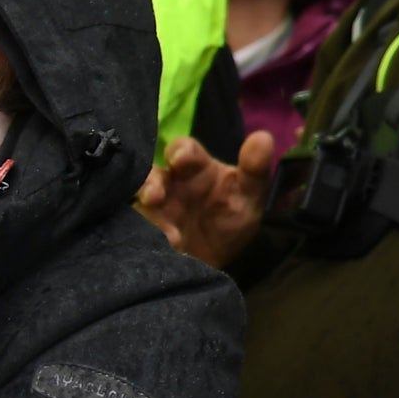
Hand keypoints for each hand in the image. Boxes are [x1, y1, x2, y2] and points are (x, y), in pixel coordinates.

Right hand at [137, 130, 274, 268]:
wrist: (220, 261)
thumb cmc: (232, 218)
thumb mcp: (249, 195)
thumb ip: (255, 169)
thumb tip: (263, 136)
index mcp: (196, 168)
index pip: (183, 150)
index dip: (180, 151)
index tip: (180, 159)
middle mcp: (169, 185)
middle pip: (152, 174)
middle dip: (150, 182)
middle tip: (155, 196)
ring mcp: (153, 211)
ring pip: (139, 204)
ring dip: (146, 218)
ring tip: (168, 234)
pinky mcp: (142, 235)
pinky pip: (135, 232)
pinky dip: (147, 239)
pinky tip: (169, 248)